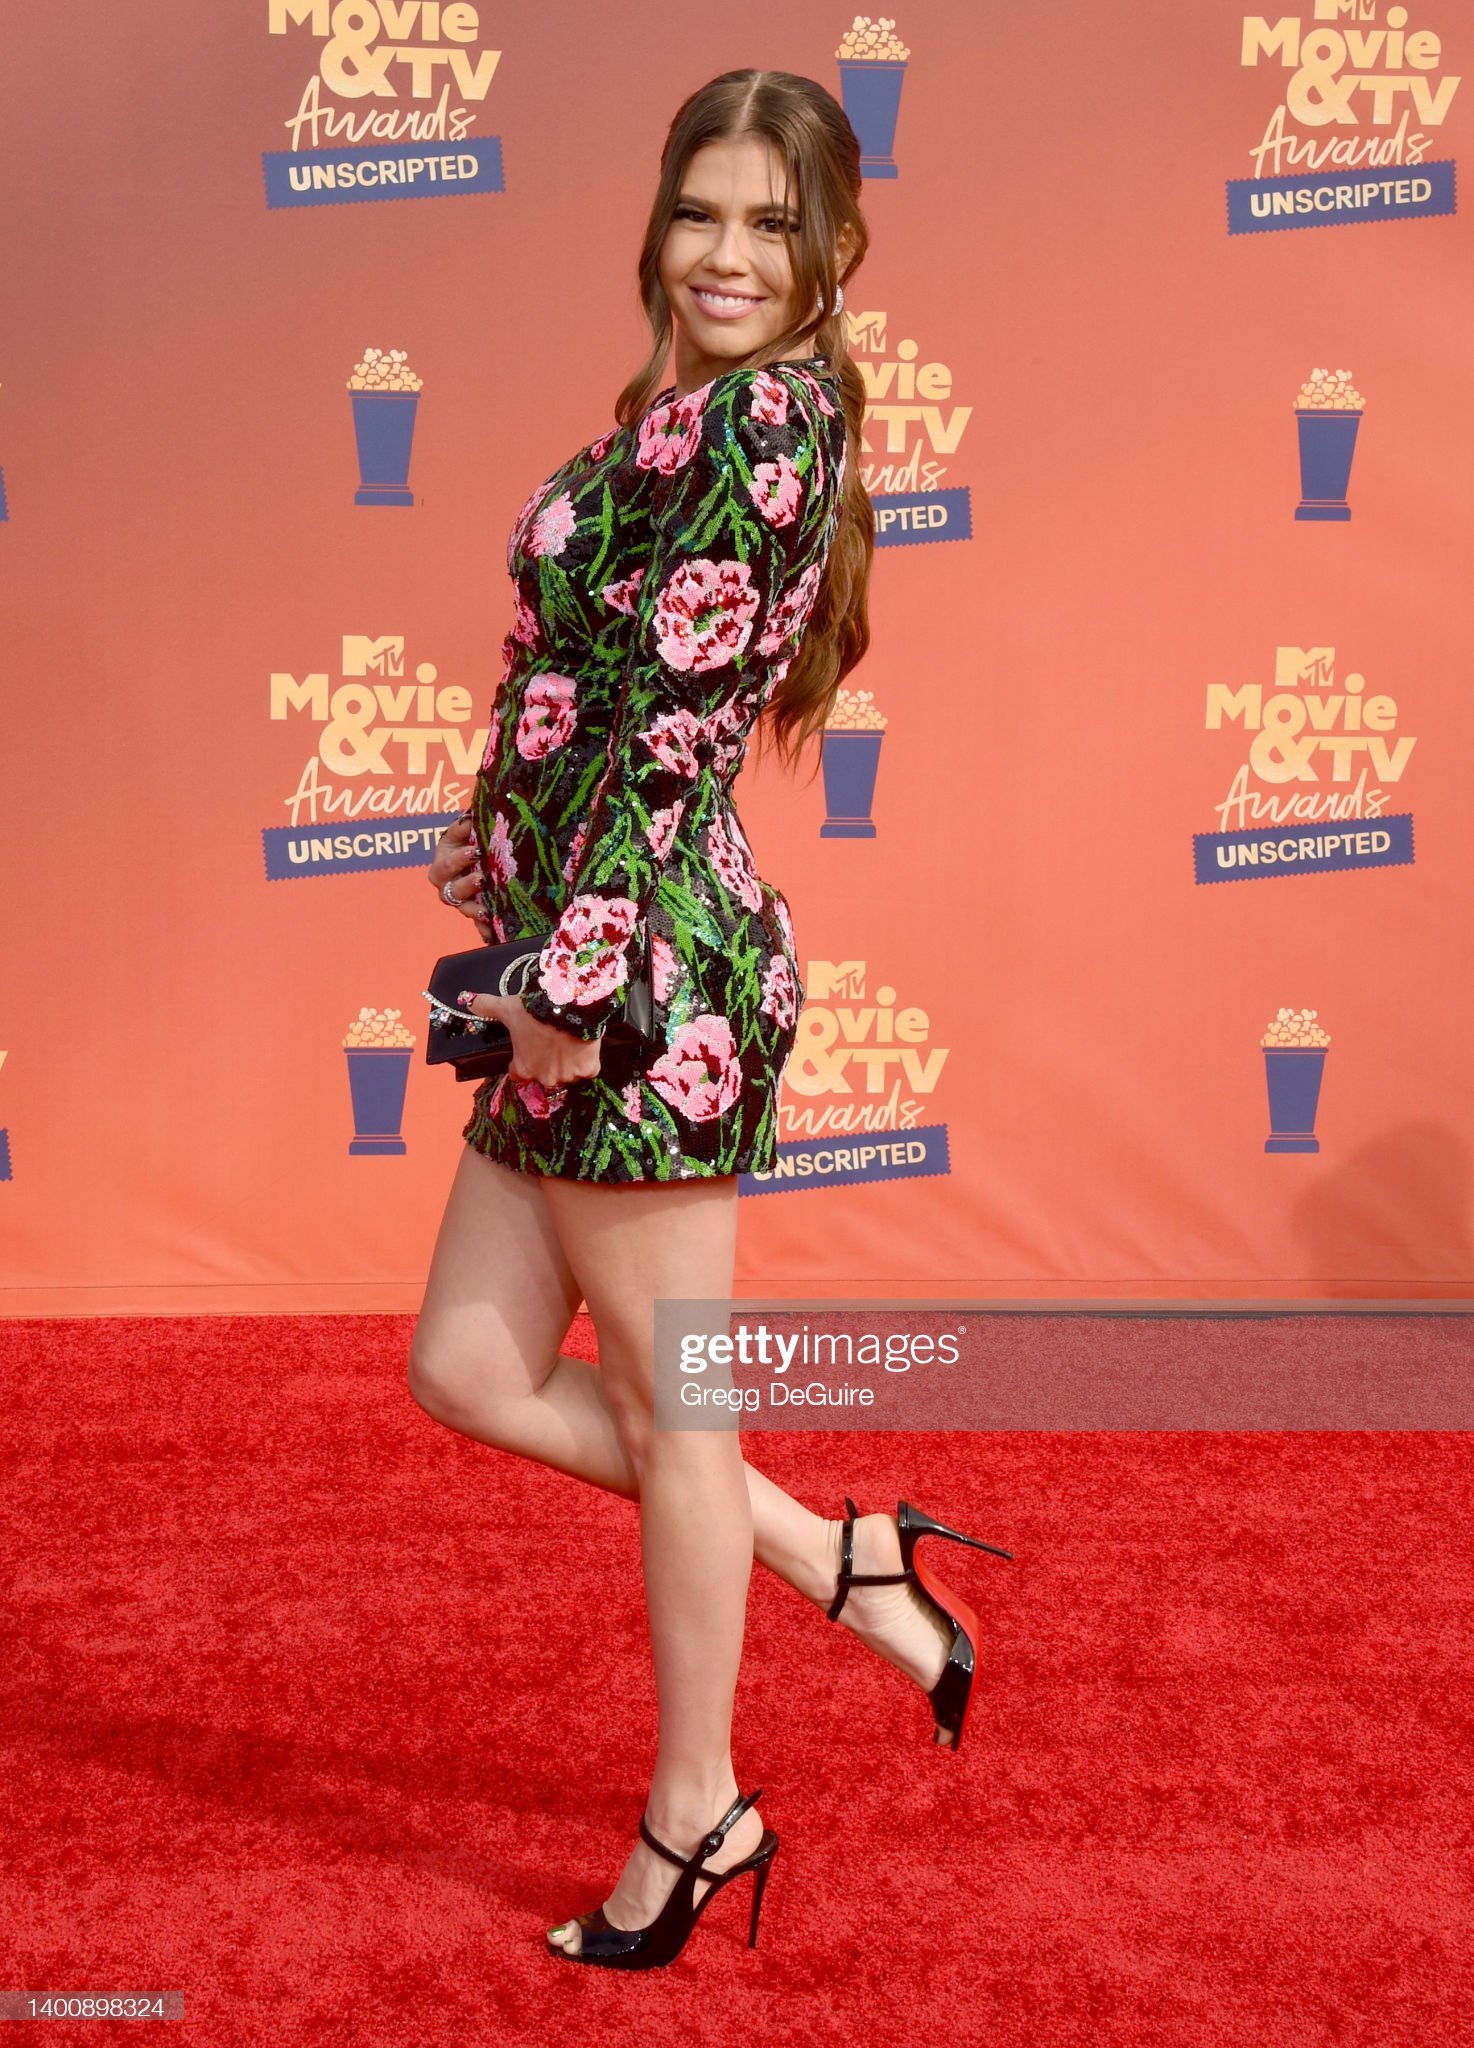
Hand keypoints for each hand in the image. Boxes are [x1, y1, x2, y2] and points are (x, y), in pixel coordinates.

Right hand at [429, 813, 491, 940]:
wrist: (481, 857)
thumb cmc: (471, 840)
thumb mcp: (465, 831)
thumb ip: (465, 826)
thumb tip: (470, 818)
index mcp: (443, 863)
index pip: (446, 863)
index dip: (458, 858)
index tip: (474, 850)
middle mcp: (448, 885)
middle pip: (451, 890)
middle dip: (466, 884)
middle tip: (481, 878)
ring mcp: (462, 901)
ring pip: (463, 908)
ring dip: (474, 909)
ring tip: (486, 910)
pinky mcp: (477, 913)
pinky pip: (479, 925)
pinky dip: (485, 930)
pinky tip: (493, 935)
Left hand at [462, 993, 603, 1090]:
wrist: (569, 1006)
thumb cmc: (534, 1011)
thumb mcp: (507, 1008)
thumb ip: (487, 1006)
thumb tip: (467, 1001)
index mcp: (524, 1068)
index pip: (519, 1075)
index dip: (523, 1062)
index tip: (529, 1050)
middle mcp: (545, 1078)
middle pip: (545, 1076)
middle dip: (548, 1063)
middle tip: (553, 1043)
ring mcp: (568, 1076)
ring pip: (568, 1074)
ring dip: (568, 1063)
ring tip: (570, 1042)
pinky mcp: (588, 1070)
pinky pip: (588, 1070)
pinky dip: (588, 1061)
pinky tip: (586, 1046)